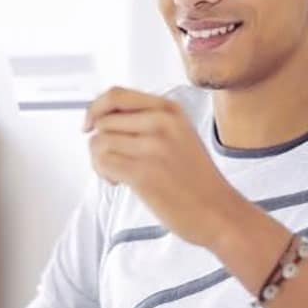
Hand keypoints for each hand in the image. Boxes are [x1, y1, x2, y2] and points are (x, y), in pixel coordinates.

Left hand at [84, 87, 250, 248]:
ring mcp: (152, 146)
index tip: (89, 124)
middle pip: (103, 120)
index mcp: (169, 110)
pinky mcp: (143, 172)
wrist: (219, 212)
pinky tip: (118, 182)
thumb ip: (147, 122)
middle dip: (100, 141)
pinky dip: (103, 172)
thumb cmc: (197, 180)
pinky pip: (102, 161)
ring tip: (118, 173)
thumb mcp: (180, 135)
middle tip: (114, 161)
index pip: (116, 95)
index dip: (95, 108)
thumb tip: (100, 118)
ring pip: (99, 141)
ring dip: (100, 160)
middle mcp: (161, 123)